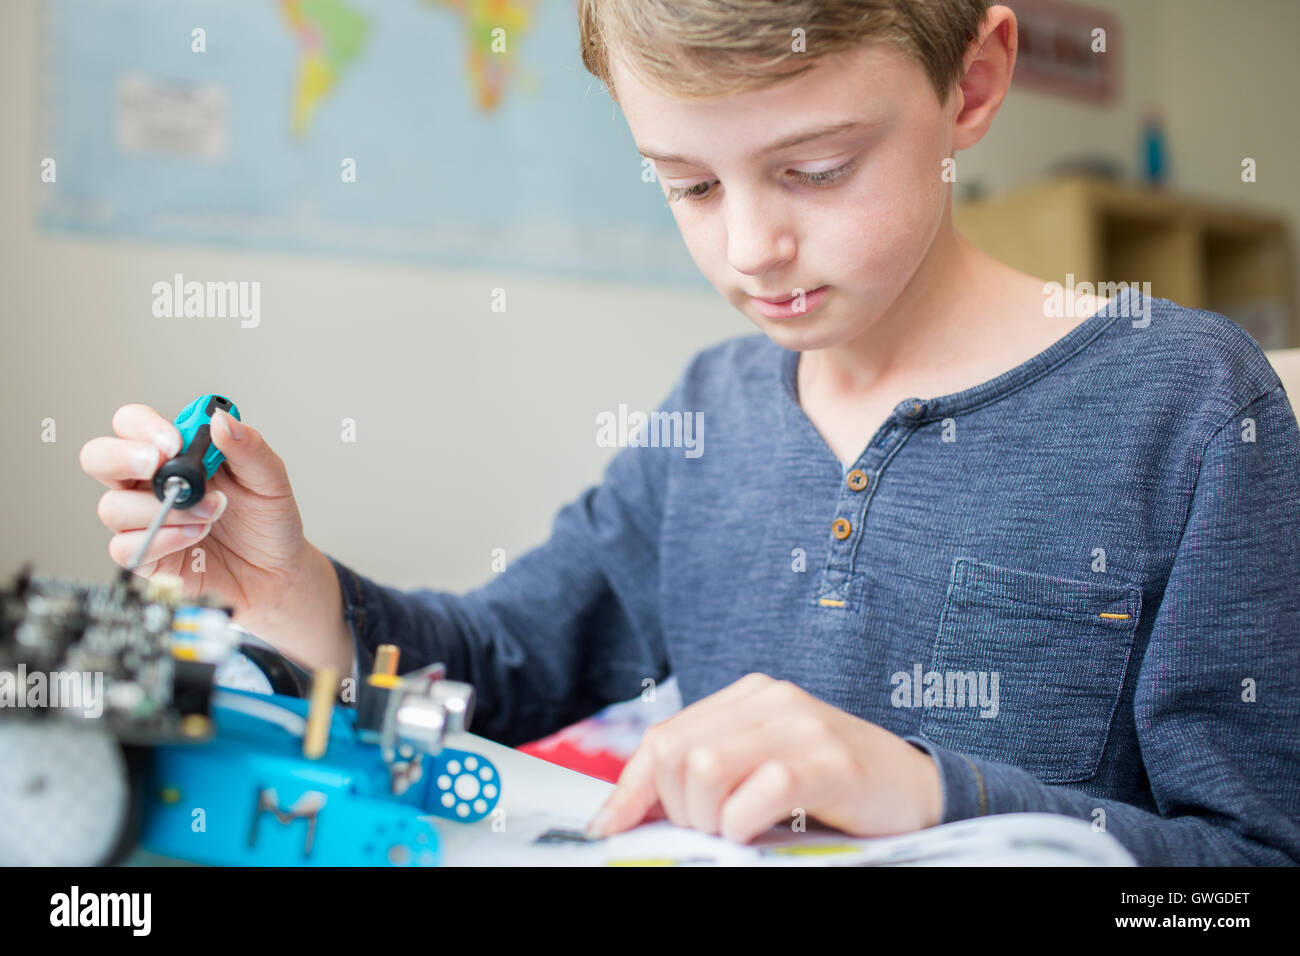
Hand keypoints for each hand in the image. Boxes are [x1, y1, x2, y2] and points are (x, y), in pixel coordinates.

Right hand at [79, 403, 310, 622]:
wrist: (275, 570)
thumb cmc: (267, 521)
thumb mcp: (269, 478)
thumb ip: (248, 447)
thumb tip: (221, 419)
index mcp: (175, 454)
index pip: (133, 424)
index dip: (143, 427)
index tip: (174, 442)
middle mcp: (150, 482)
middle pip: (98, 457)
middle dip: (121, 458)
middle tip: (158, 466)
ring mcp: (143, 519)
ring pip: (112, 506)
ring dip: (164, 509)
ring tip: (211, 513)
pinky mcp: (145, 555)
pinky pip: (123, 547)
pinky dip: (161, 540)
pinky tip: (194, 536)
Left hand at [585, 673, 942, 842]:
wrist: (919, 791)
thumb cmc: (834, 787)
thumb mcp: (761, 770)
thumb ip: (706, 775)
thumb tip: (630, 810)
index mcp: (748, 696)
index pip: (663, 737)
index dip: (629, 788)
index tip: (609, 828)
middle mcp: (771, 699)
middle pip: (675, 753)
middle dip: (674, 807)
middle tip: (706, 832)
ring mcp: (802, 726)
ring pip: (705, 768)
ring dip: (709, 818)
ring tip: (737, 832)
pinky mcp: (829, 761)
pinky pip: (759, 792)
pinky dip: (744, 824)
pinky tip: (758, 831)